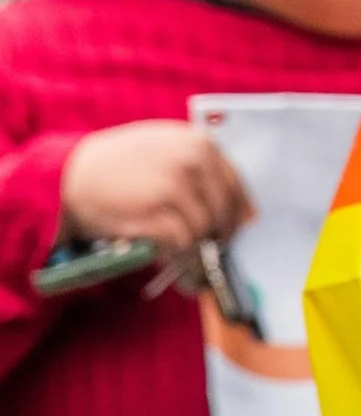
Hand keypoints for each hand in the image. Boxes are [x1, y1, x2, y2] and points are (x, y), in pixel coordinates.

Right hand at [59, 122, 251, 262]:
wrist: (69, 174)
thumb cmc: (117, 164)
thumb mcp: (163, 148)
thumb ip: (196, 167)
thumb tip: (233, 206)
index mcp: (200, 143)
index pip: (235, 186)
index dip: (236, 214)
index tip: (232, 231)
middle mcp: (194, 161)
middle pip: (225, 211)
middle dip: (221, 238)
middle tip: (213, 256)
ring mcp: (175, 186)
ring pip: (205, 231)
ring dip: (201, 254)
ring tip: (194, 269)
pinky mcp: (156, 212)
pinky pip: (184, 245)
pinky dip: (185, 263)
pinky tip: (181, 272)